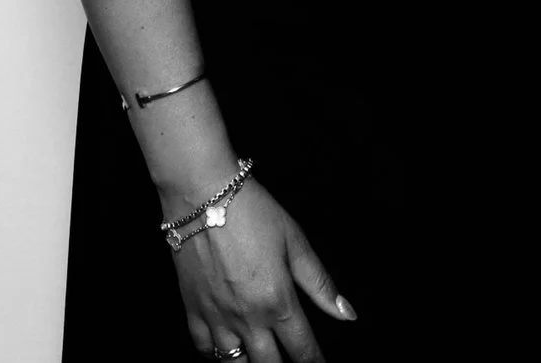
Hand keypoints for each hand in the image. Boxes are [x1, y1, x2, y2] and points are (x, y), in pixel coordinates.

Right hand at [171, 180, 355, 362]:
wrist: (202, 195)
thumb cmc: (252, 212)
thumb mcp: (295, 243)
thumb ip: (321, 285)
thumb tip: (348, 314)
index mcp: (277, 302)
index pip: (302, 348)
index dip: (314, 361)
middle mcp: (247, 318)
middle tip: (291, 361)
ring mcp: (216, 317)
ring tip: (262, 356)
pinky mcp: (192, 309)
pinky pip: (204, 349)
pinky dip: (216, 355)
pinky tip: (227, 349)